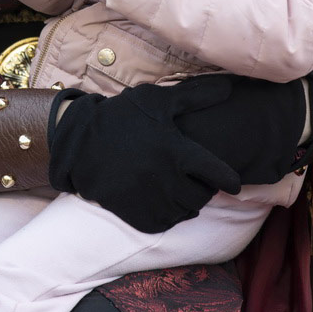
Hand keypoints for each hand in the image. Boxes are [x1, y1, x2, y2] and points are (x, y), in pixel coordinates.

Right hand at [48, 74, 312, 231]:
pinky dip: (167, 217)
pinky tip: (164, 205)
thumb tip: (228, 88)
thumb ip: (194, 96)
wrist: (78, 142)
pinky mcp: (132, 211)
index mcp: (176, 150)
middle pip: (202, 196)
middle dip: (205, 190)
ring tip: (182, 194)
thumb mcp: (156, 100)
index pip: (217, 173)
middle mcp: (165, 177)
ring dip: (188, 205)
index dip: (229, 180)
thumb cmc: (121, 117)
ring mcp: (148, 197)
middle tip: (199, 182)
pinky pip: (161, 224)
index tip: (234, 183)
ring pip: (184, 213)